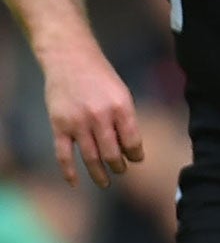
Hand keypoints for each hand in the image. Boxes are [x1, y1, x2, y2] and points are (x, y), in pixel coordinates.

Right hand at [40, 48, 141, 187]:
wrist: (70, 59)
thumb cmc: (101, 78)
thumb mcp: (122, 94)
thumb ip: (126, 120)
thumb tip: (130, 148)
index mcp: (121, 108)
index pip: (133, 142)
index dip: (136, 155)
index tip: (136, 159)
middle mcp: (100, 117)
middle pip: (112, 154)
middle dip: (119, 166)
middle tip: (121, 169)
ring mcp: (77, 123)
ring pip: (91, 158)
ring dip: (100, 173)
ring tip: (106, 182)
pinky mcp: (59, 125)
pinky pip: (63, 155)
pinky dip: (69, 172)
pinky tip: (75, 182)